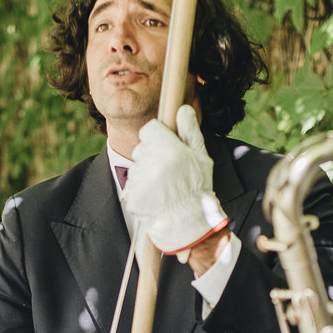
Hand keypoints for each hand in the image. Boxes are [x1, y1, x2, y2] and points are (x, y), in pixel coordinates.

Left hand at [123, 106, 227, 257]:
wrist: (187, 223)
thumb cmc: (197, 188)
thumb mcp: (201, 157)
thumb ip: (190, 131)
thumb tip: (183, 109)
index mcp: (168, 150)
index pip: (149, 129)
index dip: (158, 137)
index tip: (167, 147)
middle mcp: (151, 163)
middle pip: (142, 147)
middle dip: (152, 155)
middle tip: (168, 171)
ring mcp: (139, 180)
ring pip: (137, 166)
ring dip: (147, 173)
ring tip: (164, 187)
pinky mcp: (131, 195)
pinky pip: (132, 184)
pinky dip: (141, 190)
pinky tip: (156, 197)